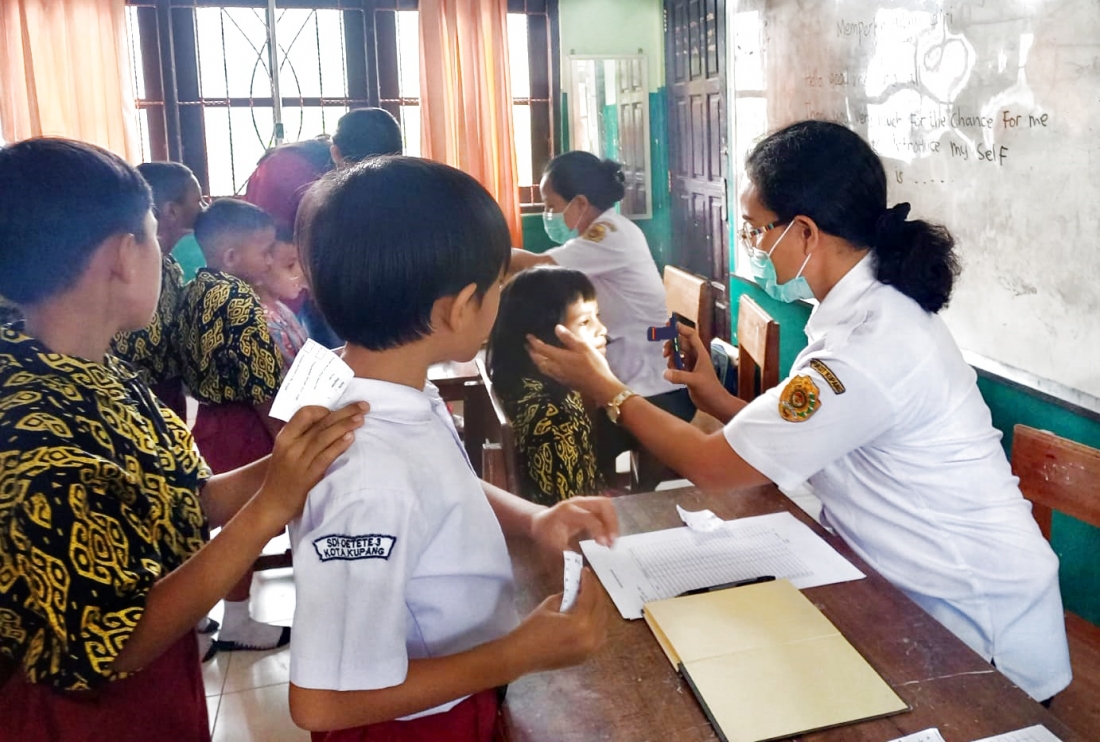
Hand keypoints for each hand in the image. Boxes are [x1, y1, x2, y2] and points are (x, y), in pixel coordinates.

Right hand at [255, 402, 367, 531]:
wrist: (272, 503)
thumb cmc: (282, 475)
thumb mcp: (285, 451)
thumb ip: (301, 436)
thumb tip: (327, 420)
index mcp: (285, 437)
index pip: (304, 414)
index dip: (323, 409)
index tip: (338, 409)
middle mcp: (292, 446)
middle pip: (320, 423)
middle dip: (344, 412)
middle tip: (363, 405)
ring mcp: (300, 461)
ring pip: (325, 437)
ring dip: (345, 425)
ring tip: (361, 418)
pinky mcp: (309, 476)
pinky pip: (326, 456)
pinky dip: (339, 445)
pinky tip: (351, 437)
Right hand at [506, 569, 609, 674]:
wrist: (521, 656)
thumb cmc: (532, 629)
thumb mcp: (550, 605)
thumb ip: (567, 596)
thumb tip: (578, 589)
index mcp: (581, 623)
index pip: (590, 597)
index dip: (588, 582)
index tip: (585, 571)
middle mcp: (591, 637)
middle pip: (600, 609)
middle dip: (595, 593)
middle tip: (589, 581)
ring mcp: (590, 649)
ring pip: (603, 623)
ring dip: (598, 608)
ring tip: (590, 596)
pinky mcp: (586, 656)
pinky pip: (598, 636)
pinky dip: (597, 623)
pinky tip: (590, 614)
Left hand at [527, 326, 623, 406]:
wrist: (599, 386)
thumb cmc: (593, 364)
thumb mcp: (583, 347)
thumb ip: (569, 338)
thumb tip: (557, 328)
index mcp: (560, 357)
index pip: (542, 349)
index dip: (534, 342)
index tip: (528, 336)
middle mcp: (556, 367)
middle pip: (539, 360)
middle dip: (532, 352)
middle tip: (527, 346)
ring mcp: (559, 376)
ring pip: (542, 368)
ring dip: (536, 361)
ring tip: (534, 355)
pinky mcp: (563, 381)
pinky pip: (547, 373)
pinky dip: (543, 367)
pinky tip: (546, 366)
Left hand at [530, 496, 618, 550]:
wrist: (541, 521)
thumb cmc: (546, 533)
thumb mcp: (552, 545)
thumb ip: (567, 554)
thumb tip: (581, 564)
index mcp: (568, 511)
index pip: (589, 517)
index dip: (599, 530)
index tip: (604, 544)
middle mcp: (578, 502)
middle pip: (603, 504)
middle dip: (612, 522)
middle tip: (613, 541)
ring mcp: (585, 501)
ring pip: (607, 505)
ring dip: (613, 522)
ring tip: (613, 540)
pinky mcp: (590, 505)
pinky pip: (605, 509)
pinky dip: (611, 521)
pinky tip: (609, 535)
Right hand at [663, 324, 729, 418]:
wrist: (715, 403)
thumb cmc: (710, 389)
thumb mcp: (695, 381)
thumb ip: (680, 376)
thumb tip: (665, 373)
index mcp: (700, 353)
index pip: (690, 335)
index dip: (680, 328)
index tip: (668, 324)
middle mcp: (695, 357)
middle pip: (681, 343)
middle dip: (671, 345)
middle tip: (664, 352)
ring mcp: (691, 365)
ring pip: (678, 354)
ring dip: (671, 357)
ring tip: (670, 366)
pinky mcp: (687, 373)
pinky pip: (677, 365)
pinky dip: (672, 367)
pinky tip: (672, 373)